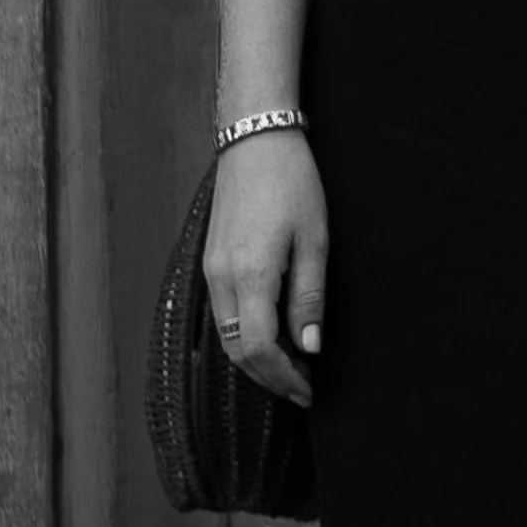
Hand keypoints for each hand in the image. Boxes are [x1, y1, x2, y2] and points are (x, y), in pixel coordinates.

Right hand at [202, 131, 327, 405]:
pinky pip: (223, 313)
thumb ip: (309, 296)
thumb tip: (310, 346)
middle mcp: (222, 278)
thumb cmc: (292, 182)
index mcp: (251, 274)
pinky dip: (244, 333)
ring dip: (256, 357)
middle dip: (269, 376)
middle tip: (303, 383)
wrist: (254, 138)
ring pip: (226, 335)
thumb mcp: (315, 238)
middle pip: (236, 351)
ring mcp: (211, 269)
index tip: (309, 388)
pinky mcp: (211, 260)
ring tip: (292, 362)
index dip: (283, 377)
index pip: (258, 349)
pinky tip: (271, 330)